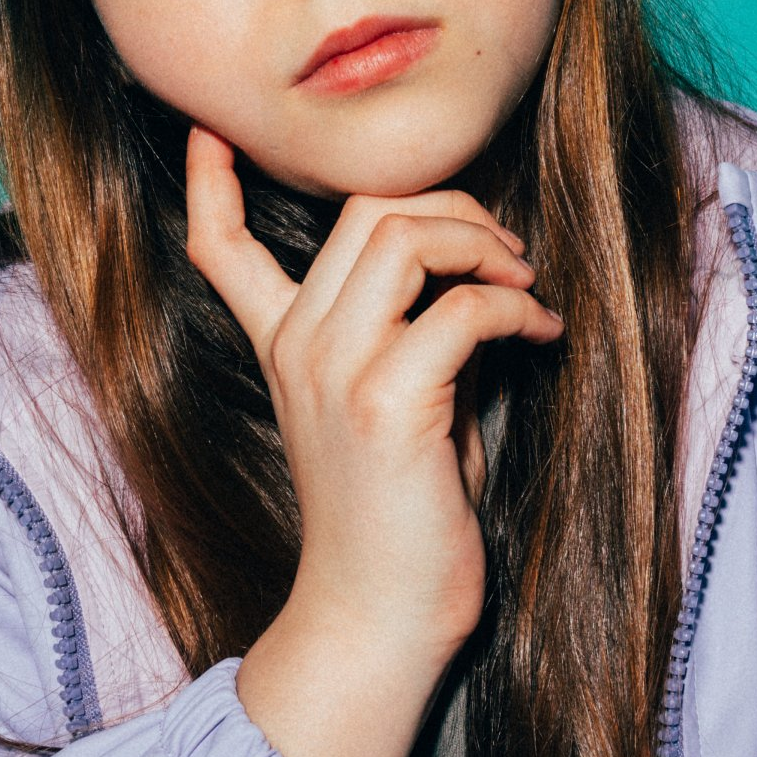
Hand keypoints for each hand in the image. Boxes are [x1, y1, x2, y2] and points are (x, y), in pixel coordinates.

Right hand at [184, 125, 562, 756]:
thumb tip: (479, 280)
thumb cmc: (402, 525)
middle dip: (450, 205)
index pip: (223, 248)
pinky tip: (543, 332)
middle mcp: (299, 348)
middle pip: (364, 210)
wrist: (377, 623)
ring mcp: (336, 371)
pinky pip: (459, 308)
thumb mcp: (396, 411)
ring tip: (523, 281)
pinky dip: (515, 306)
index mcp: (285, 349)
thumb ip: (412, 338)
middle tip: (504, 249)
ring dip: (483, 242)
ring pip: (404, 235)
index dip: (214, 183)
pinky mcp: (388, 403)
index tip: (212, 134)